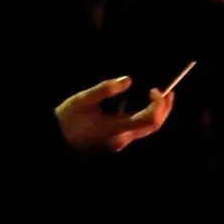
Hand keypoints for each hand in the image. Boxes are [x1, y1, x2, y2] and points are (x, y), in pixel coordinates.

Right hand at [56, 76, 172, 154]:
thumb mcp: (82, 100)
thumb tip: (128, 80)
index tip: (154, 89)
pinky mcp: (116, 142)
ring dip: (155, 112)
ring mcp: (120, 143)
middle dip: (164, 108)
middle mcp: (122, 139)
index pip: (150, 119)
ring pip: (146, 129)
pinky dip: (142, 116)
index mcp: (115, 129)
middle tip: (168, 91)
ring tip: (156, 95)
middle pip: (153, 126)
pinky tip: (136, 103)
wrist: (54, 141)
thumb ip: (106, 89)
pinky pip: (136, 129)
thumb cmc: (65, 120)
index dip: (158, 104)